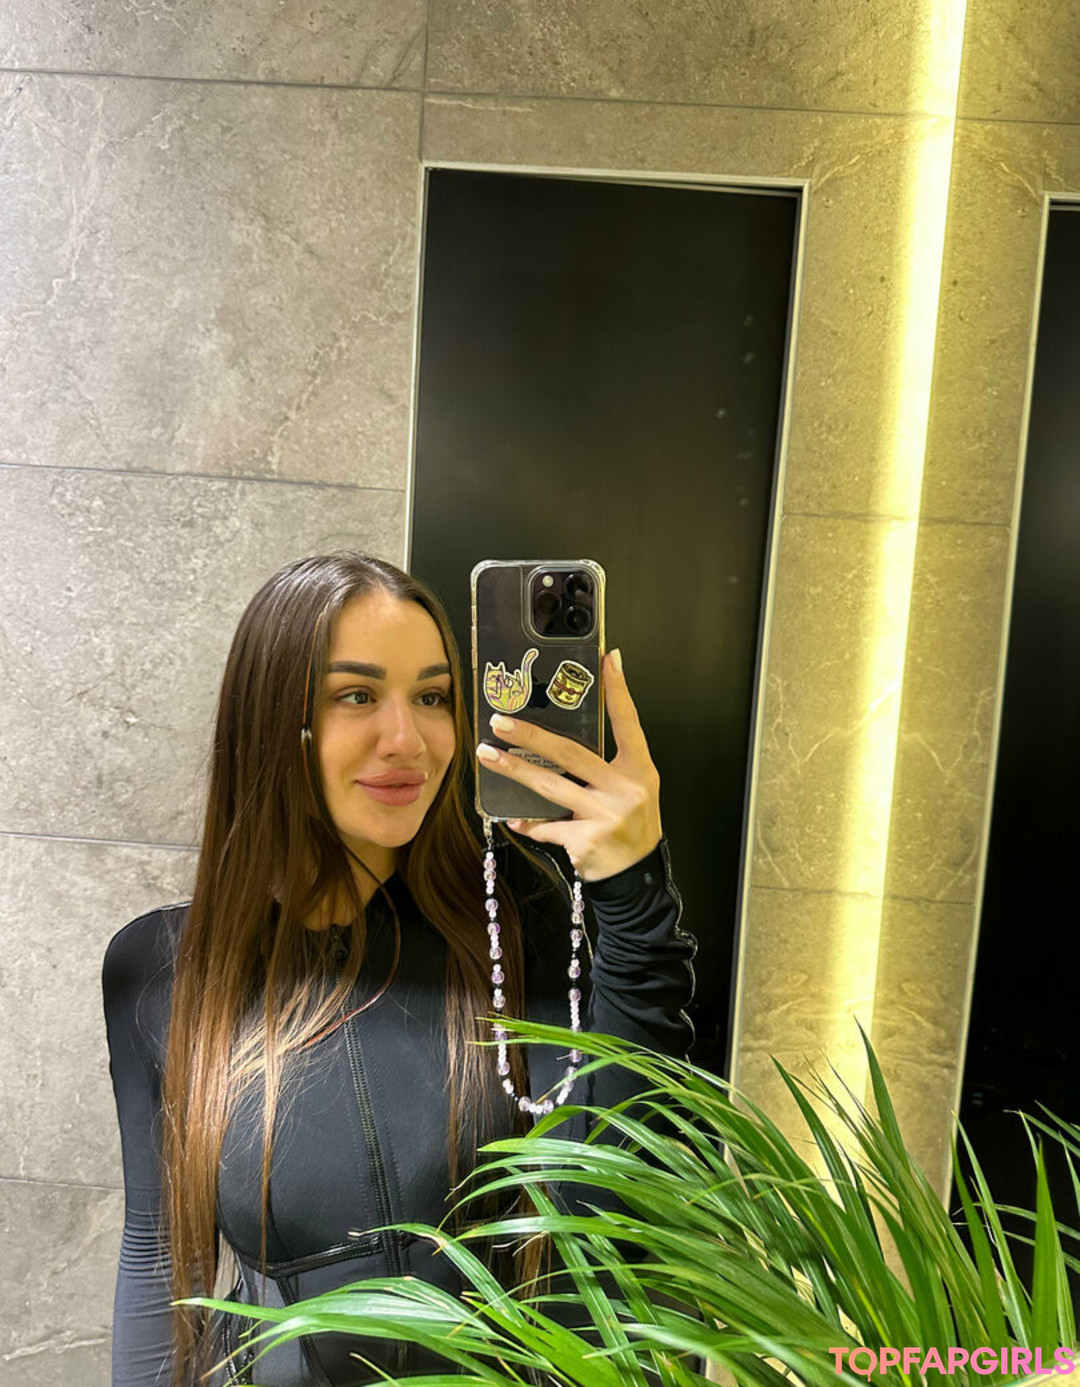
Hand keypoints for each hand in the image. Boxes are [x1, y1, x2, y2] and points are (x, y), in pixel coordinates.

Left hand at [475, 649, 661, 880]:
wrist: (636, 877)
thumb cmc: (630, 824)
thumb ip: (606, 764)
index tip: (608, 659)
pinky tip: (512, 816)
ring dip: (514, 769)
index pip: (628, 722)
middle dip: (531, 734)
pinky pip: (547, 825)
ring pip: (550, 786)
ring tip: (486, 755)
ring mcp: (606, 815)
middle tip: (500, 720)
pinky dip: (528, 822)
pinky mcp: (586, 840)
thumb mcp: (630, 788)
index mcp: (639, 769)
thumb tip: (557, 735)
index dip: (619, 690)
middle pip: (571, 752)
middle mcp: (626, 788)